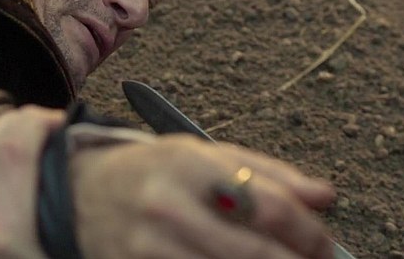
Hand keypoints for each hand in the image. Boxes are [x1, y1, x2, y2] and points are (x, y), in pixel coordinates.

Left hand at [0, 105, 65, 257]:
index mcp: (2, 237)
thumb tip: (82, 149)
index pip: (13, 152)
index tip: (63, 122)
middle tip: (52, 122)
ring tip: (30, 130)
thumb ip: (68, 204)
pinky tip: (0, 142)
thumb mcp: (66, 249)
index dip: (38, 123)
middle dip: (24, 120)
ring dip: (0, 127)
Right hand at [70, 134, 335, 258]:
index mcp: (189, 164)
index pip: (271, 205)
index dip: (310, 232)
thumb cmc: (151, 171)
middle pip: (256, 253)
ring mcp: (150, 247)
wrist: (79, 194)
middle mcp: (168, 206)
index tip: (323, 243)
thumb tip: (325, 196)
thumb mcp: (204, 154)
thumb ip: (267, 173)